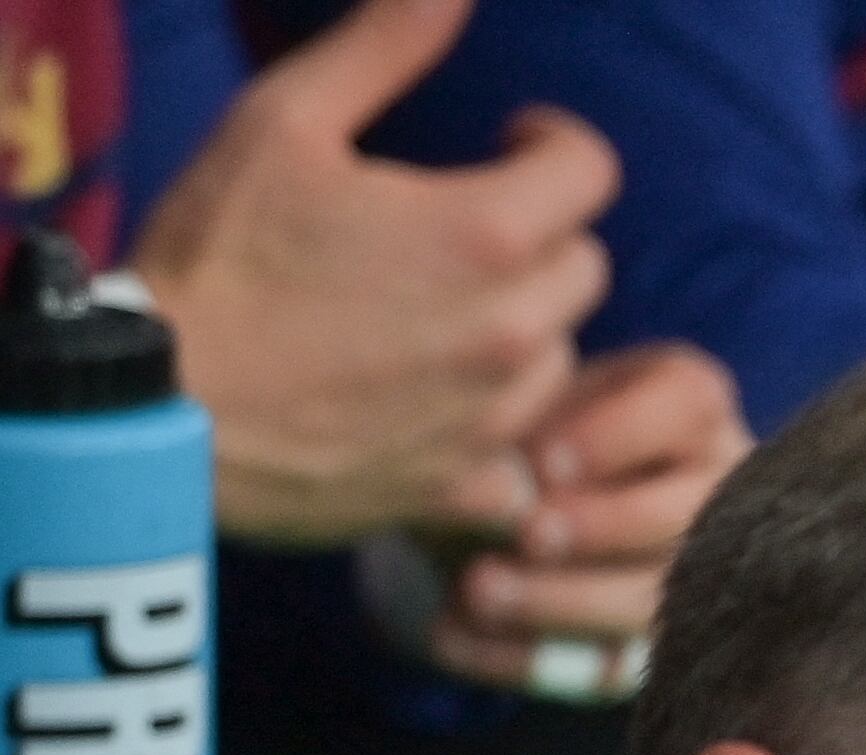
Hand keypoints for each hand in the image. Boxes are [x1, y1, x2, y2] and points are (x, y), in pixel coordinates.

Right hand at [131, 0, 619, 545]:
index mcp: (486, 232)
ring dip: (515, 328)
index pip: (588, 172)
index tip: (514, 144)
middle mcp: (515, 329)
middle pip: (581, 264)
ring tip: (428, 315)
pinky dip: (492, 423)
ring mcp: (499, 415)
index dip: (553, 146)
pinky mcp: (471, 483)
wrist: (164, 408)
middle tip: (459, 232)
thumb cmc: (216, 256)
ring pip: (557, 353)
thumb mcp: (286, 122)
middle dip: (534, 236)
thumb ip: (383, 47)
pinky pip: (525, 446)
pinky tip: (428, 401)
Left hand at [430, 341, 745, 691]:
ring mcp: (696, 575)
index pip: (685, 405)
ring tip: (479, 591)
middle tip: (529, 534)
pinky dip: (523, 656)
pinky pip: (606, 668)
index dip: (615, 437)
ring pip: (656, 599)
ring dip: (566, 600)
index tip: (542, 462)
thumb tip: (508, 476)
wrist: (500, 495)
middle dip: (606, 526)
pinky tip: (453, 635)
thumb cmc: (520, 425)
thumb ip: (519, 416)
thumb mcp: (522, 399)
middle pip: (689, 512)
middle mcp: (716, 486)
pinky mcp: (648, 644)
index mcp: (689, 404)